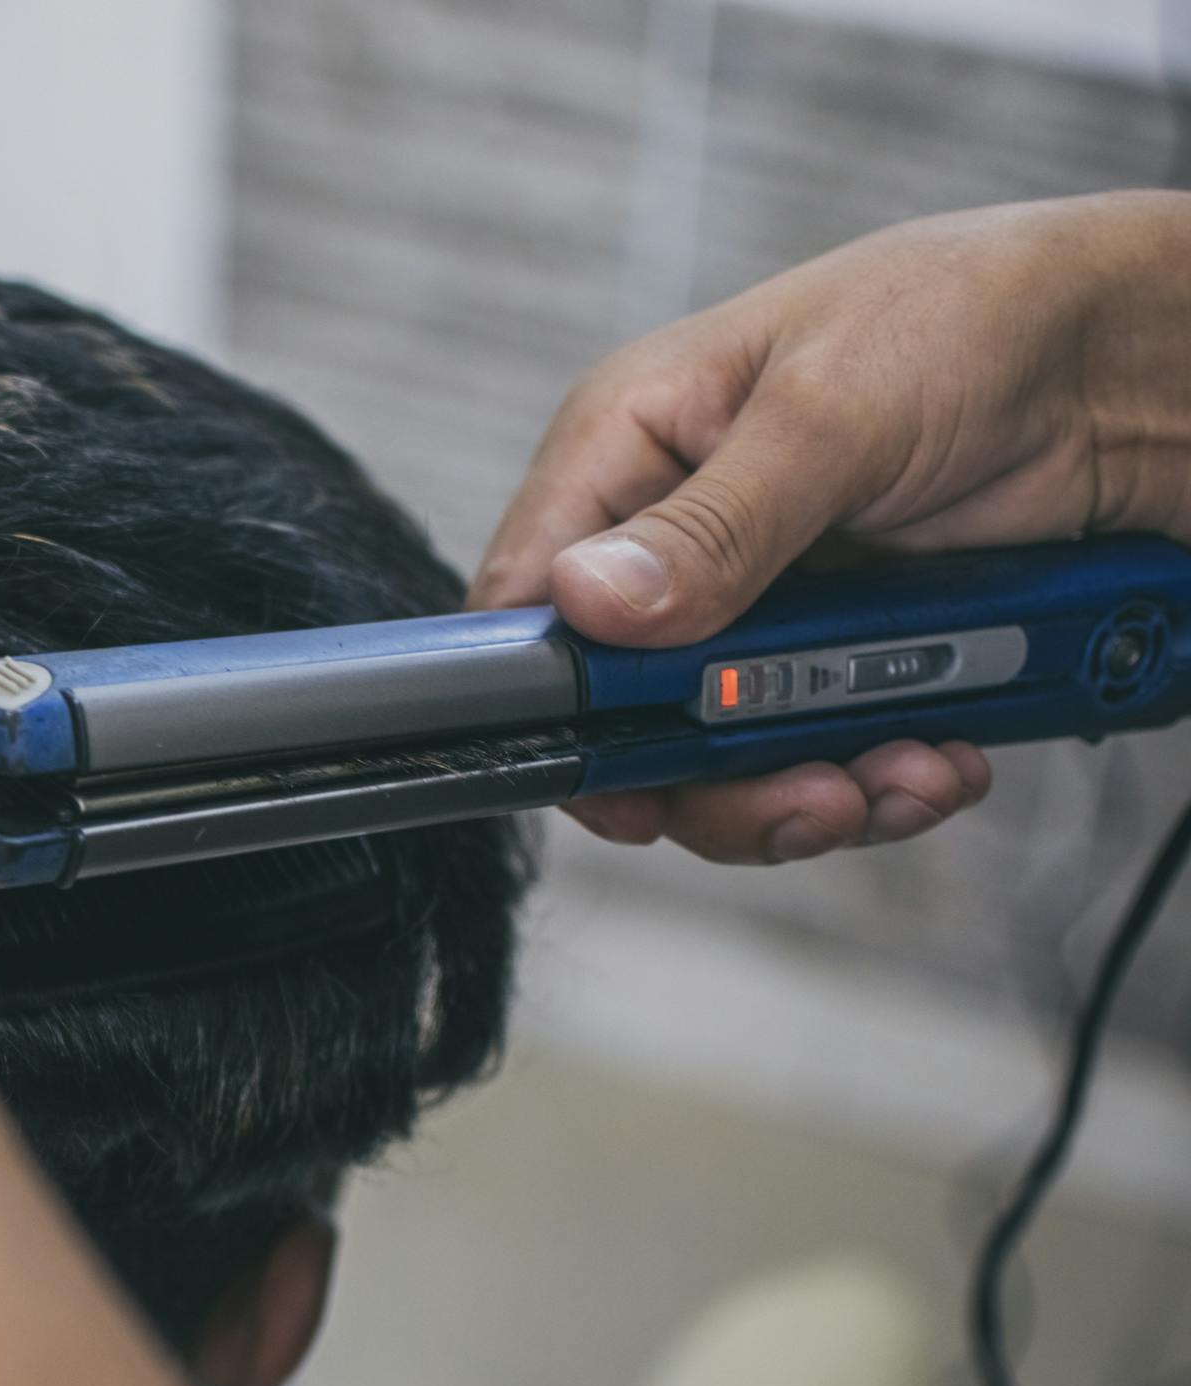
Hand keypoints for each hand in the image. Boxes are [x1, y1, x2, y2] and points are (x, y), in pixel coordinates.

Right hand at [475, 191, 1190, 862]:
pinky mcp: (835, 652)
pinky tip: (942, 757)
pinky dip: (878, 779)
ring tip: (908, 776)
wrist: (1140, 359)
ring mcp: (757, 603)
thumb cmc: (979, 316)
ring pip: (719, 756)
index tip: (623, 782)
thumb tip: (588, 604)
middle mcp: (674, 536)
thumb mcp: (836, 413)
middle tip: (815, 798)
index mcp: (631, 447)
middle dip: (717, 777)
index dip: (554, 706)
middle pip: (623, 713)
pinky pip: (815, 755)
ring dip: (812, 791)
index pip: (528, 602)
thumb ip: (714, 524)